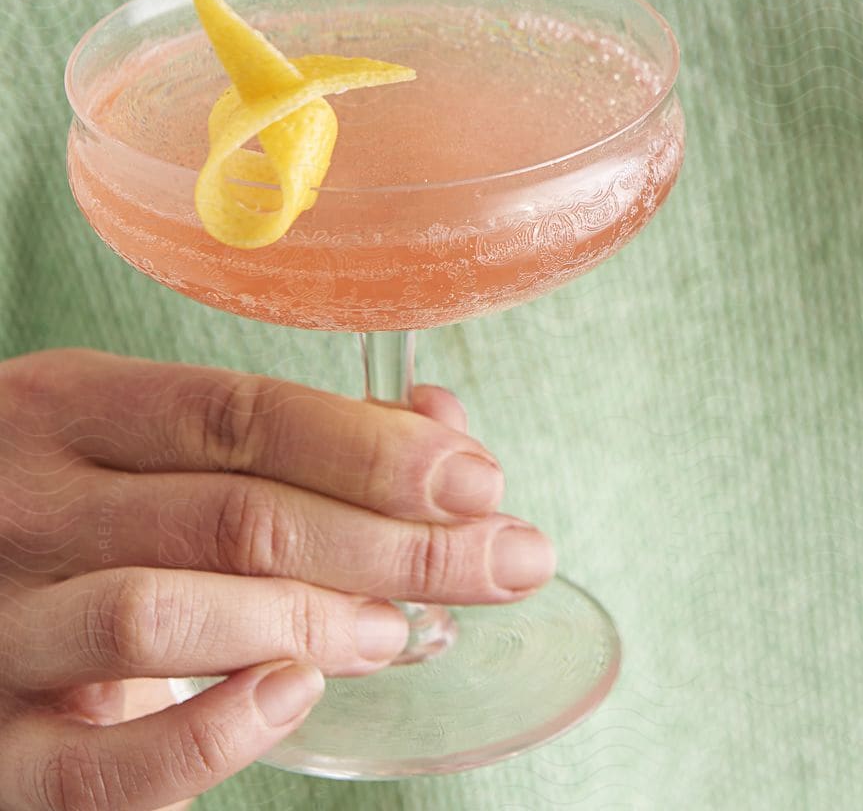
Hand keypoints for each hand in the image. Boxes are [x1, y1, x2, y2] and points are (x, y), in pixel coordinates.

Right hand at [0, 347, 553, 808]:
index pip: (241, 414)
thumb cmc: (62, 509)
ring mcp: (1, 626)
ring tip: (397, 630)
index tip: (477, 481)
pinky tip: (292, 696)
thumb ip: (276, 437)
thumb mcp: (135, 438)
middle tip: (501, 560)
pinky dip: (213, 735)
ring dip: (310, 620)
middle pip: (234, 513)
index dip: (373, 449)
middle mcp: (29, 507)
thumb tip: (441, 431)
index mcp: (71, 408)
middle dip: (393, 541)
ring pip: (163, 613)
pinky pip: (104, 765)